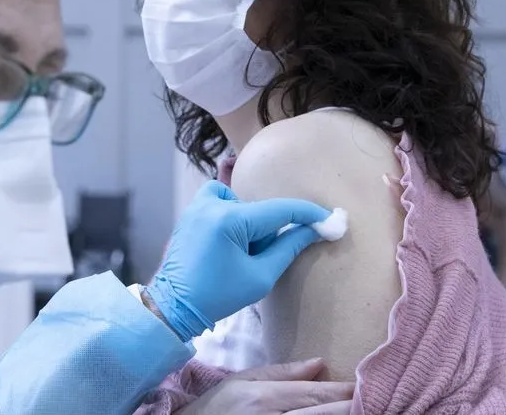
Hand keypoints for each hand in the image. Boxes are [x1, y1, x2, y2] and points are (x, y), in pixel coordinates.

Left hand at [147, 181, 331, 341]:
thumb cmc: (218, 296)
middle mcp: (212, 204)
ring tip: (237, 253)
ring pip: (242, 205)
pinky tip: (226, 238)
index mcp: (229, 220)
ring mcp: (198, 205)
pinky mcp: (191, 210)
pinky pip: (221, 199)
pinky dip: (231, 214)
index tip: (331, 219)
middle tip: (254, 260)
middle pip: (260, 211)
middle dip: (266, 233)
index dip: (309, 215)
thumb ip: (289, 247)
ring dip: (248, 225)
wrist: (174, 305)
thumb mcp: (260, 276)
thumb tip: (315, 230)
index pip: (281, 211)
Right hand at [179, 359, 353, 414]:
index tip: (366, 387)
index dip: (346, 393)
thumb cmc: (214, 409)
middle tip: (377, 400)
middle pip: (326, 414)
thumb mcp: (241, 382)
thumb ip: (281, 373)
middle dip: (352, 408)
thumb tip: (319, 363)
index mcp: (263, 399)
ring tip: (362, 410)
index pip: (317, 395)